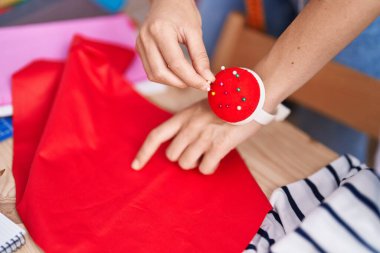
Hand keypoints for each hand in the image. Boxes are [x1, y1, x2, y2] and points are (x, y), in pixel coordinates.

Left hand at [131, 99, 260, 174]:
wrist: (251, 96)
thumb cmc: (227, 103)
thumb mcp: (201, 107)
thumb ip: (189, 123)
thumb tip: (183, 141)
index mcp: (183, 116)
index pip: (156, 135)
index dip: (144, 152)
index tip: (136, 166)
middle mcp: (189, 127)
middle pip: (172, 155)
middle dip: (182, 157)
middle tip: (195, 150)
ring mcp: (203, 137)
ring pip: (186, 164)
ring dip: (196, 163)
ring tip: (207, 153)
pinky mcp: (218, 146)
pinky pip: (205, 168)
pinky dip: (209, 167)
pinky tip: (216, 159)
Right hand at [136, 0, 214, 90]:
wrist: (167, 0)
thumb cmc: (182, 12)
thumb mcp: (195, 31)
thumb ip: (200, 57)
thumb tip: (207, 78)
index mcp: (160, 31)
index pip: (176, 63)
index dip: (192, 78)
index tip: (206, 85)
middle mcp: (146, 39)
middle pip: (161, 73)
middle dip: (181, 83)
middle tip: (198, 83)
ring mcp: (140, 45)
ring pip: (154, 75)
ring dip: (173, 82)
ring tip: (189, 78)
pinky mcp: (140, 50)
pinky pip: (151, 71)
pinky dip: (166, 76)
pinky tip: (178, 73)